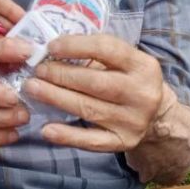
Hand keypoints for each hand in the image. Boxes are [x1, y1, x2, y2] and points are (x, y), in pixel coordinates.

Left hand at [22, 34, 164, 151]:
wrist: (157, 116)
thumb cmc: (128, 80)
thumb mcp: (124, 61)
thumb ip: (95, 54)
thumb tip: (50, 50)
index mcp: (143, 65)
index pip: (107, 49)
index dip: (76, 46)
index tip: (50, 47)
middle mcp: (142, 93)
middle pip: (95, 82)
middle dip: (60, 74)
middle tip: (36, 70)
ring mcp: (133, 121)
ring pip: (88, 109)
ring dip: (56, 98)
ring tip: (32, 88)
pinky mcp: (123, 142)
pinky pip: (91, 141)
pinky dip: (67, 136)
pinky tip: (46, 129)